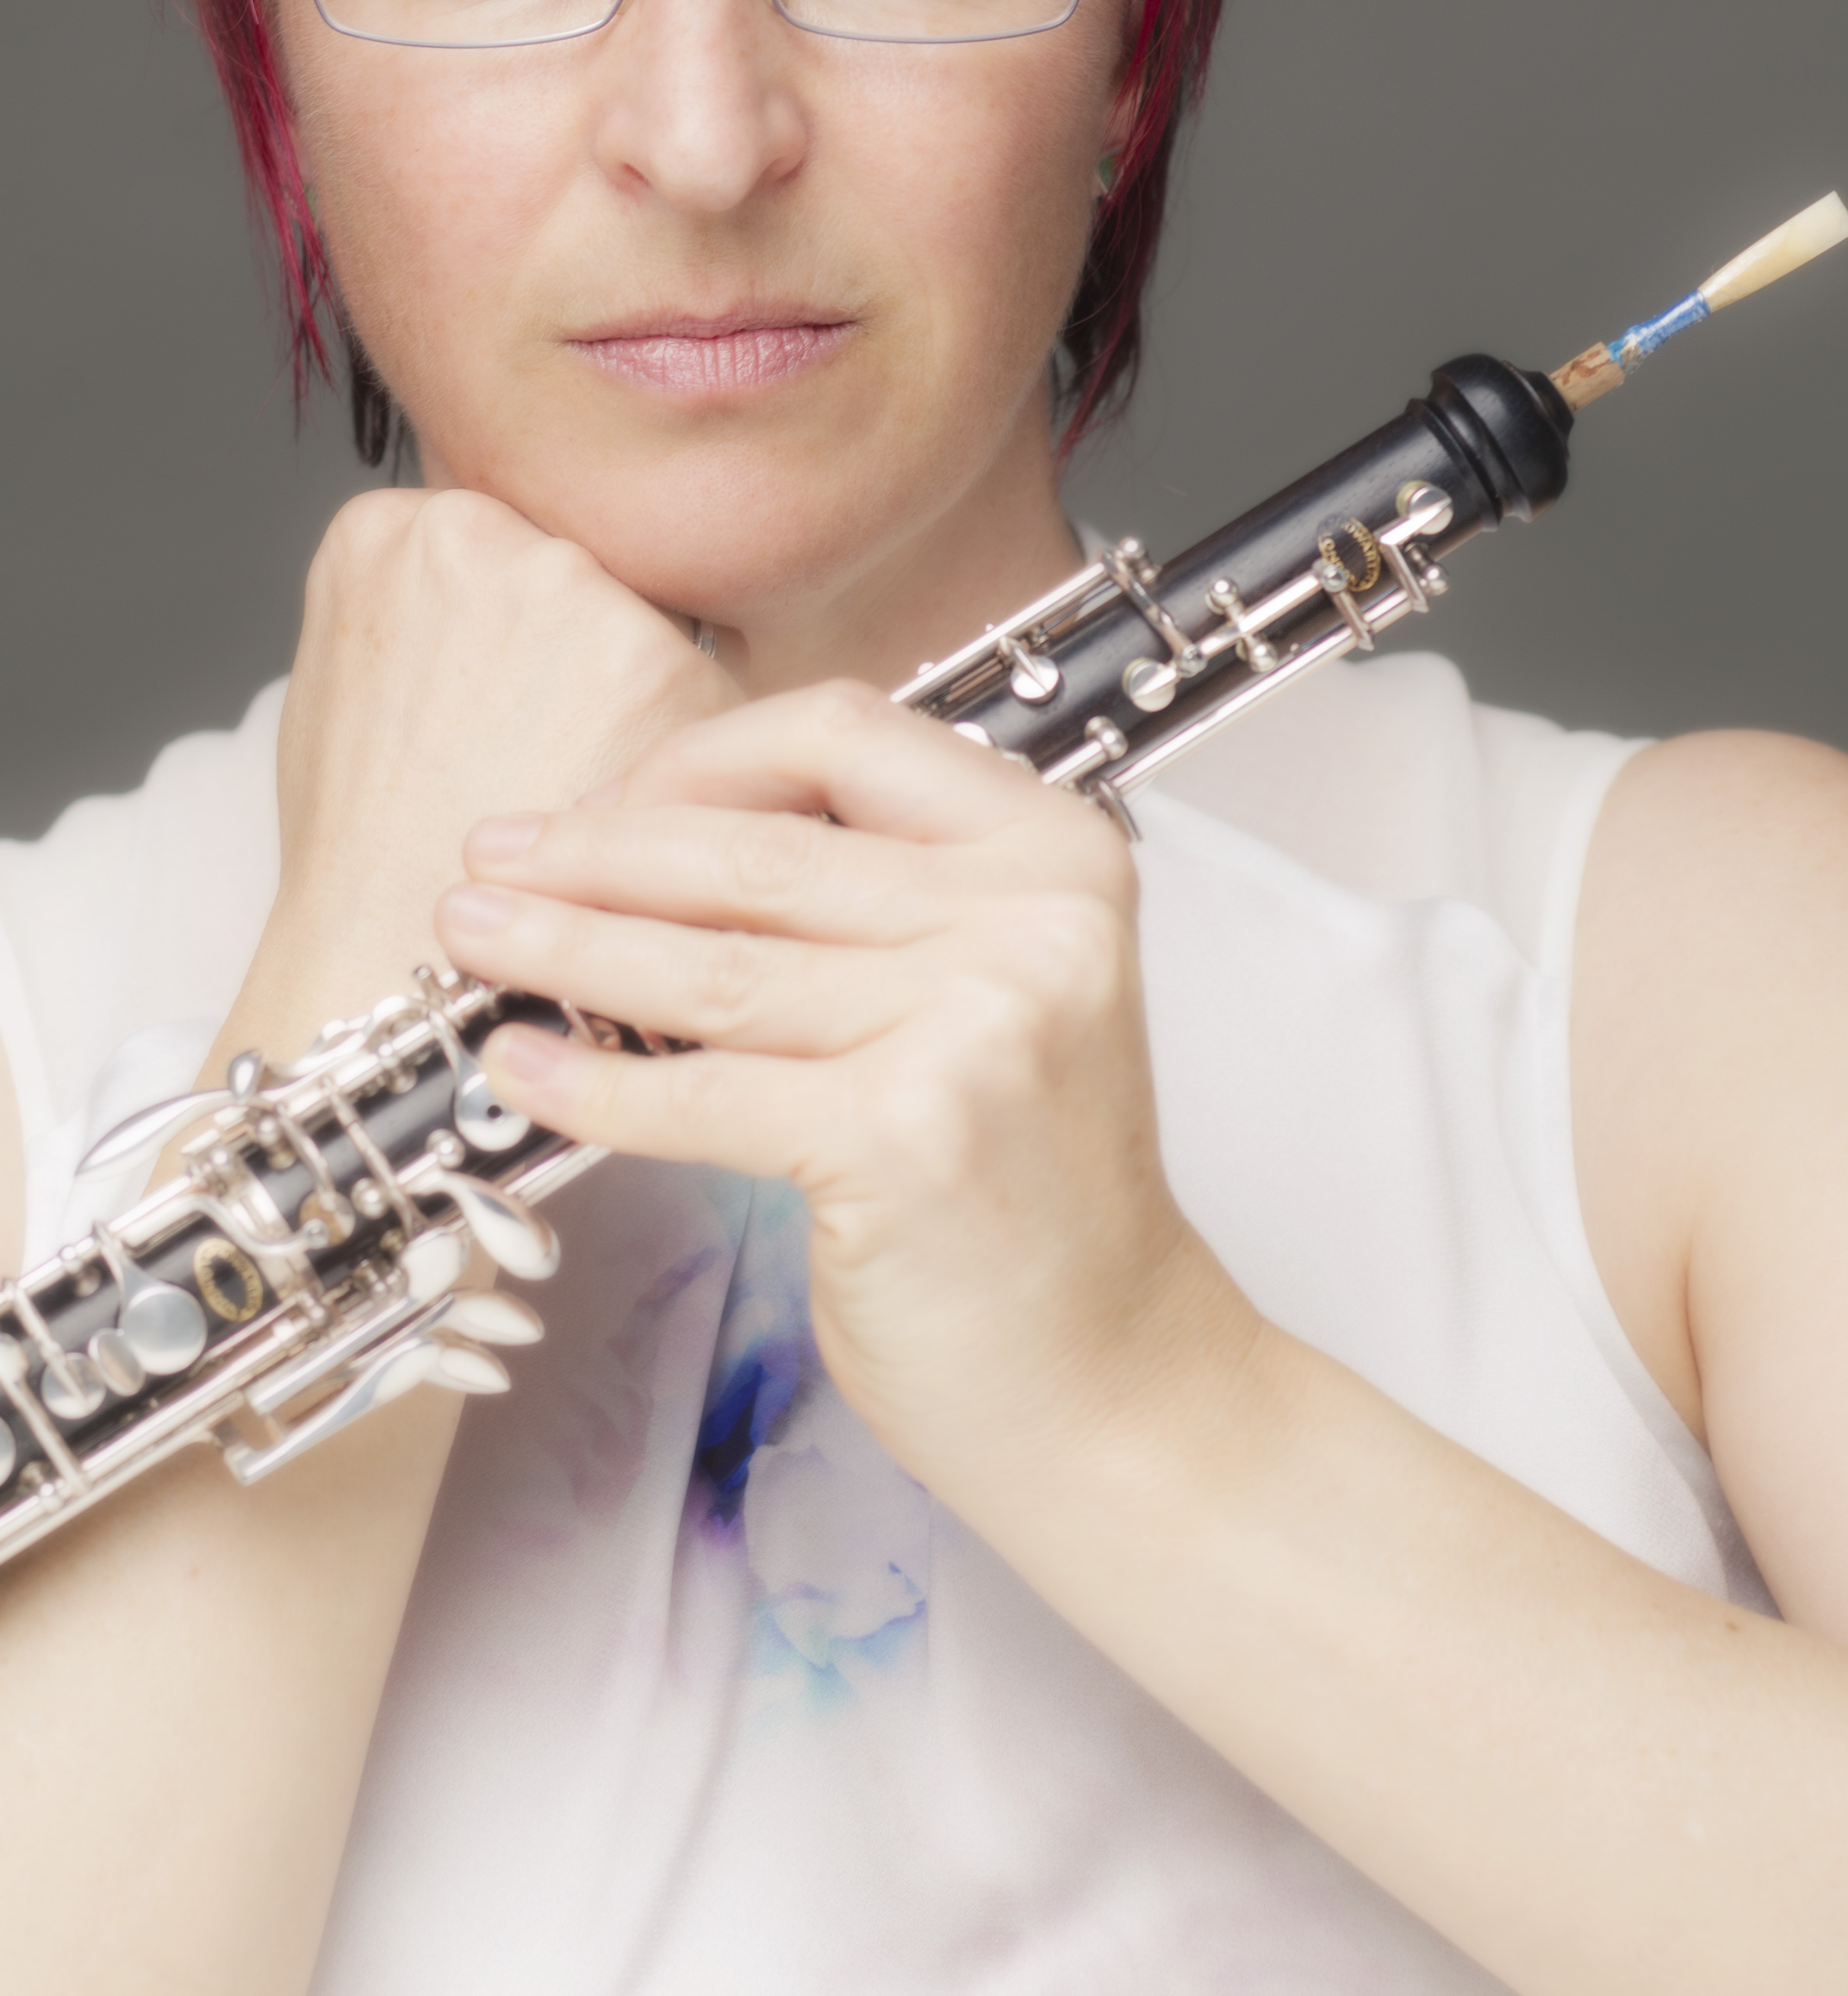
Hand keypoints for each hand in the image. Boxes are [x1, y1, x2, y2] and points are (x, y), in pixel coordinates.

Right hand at [263, 487, 734, 1016]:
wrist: (390, 959)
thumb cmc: (364, 839)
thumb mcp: (350, 681)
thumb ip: (425, 607)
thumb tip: (492, 599)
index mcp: (398, 529)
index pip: (496, 540)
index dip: (504, 629)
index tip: (490, 687)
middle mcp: (500, 539)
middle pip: (578, 572)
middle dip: (573, 652)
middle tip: (528, 748)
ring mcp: (591, 598)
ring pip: (648, 629)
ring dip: (637, 696)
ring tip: (561, 788)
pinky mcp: (677, 672)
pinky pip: (705, 695)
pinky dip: (683, 750)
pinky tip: (615, 809)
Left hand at [434, 683, 1237, 1522]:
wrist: (1109, 1378)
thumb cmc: (1025, 1190)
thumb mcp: (986, 993)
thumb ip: (872, 901)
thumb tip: (650, 842)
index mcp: (1053, 850)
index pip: (843, 736)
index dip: (699, 761)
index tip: (602, 805)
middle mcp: (1029, 918)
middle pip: (759, 847)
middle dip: (595, 850)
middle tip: (488, 860)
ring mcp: (974, 1024)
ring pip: (713, 962)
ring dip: (566, 946)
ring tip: (472, 940)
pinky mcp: (906, 1137)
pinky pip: (701, 1093)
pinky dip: (590, 1083)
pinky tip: (518, 1071)